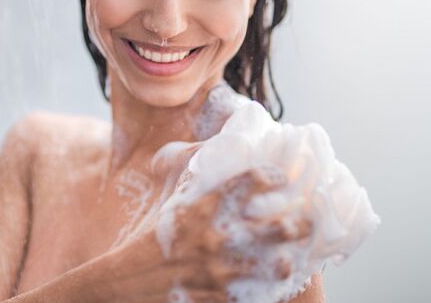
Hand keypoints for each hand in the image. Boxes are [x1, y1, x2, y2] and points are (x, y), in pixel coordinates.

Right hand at [96, 167, 310, 302]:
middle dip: (299, 223)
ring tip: (290, 257)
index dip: (273, 176)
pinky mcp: (218, 297)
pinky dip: (267, 289)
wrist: (125, 281)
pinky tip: (272, 283)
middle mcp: (214, 235)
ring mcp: (218, 269)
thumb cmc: (150, 234)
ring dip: (286, 260)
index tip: (281, 178)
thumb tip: (211, 142)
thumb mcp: (168, 198)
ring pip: (276, 265)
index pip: (251, 181)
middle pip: (278, 226)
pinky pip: (257, 294)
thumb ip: (190, 170)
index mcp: (203, 205)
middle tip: (305, 220)